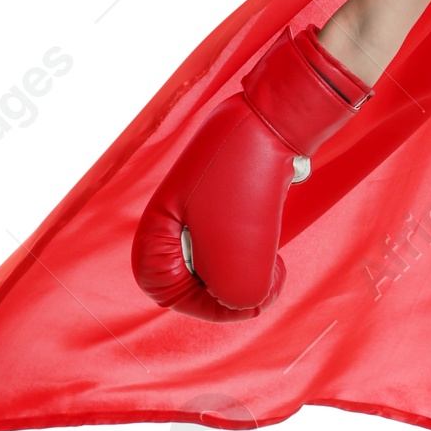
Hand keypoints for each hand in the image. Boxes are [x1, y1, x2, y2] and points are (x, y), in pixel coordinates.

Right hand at [131, 24, 373, 321]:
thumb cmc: (248, 179)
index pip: (161, 292)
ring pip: (220, 264)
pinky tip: (274, 248)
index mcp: (154, 228)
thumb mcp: (241, 253)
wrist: (276, 122)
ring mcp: (198, 210)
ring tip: (274, 261)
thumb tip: (248, 302)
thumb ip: (236, 293)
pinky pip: (236, 243)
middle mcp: (169, 220)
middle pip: (193, 281)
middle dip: (234, 289)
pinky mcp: (225, 203)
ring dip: (250, 270)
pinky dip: (257, 252)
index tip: (244, 300)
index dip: (207, 307)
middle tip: (269, 277)